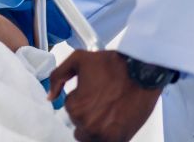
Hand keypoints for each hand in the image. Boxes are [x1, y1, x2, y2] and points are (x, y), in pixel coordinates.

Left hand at [47, 50, 162, 141]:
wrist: (142, 72)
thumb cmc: (112, 65)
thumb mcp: (77, 60)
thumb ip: (57, 77)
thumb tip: (51, 97)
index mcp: (75, 108)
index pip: (70, 108)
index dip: (81, 98)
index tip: (93, 90)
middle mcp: (88, 125)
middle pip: (79, 126)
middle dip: (86, 115)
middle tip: (101, 101)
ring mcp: (105, 136)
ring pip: (90, 137)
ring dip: (95, 127)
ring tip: (108, 111)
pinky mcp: (120, 139)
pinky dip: (107, 134)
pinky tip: (115, 119)